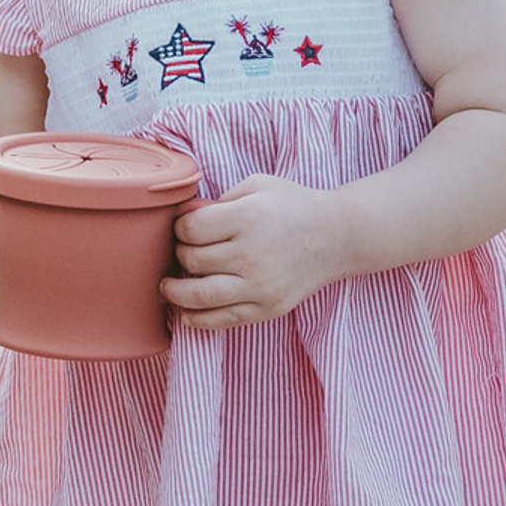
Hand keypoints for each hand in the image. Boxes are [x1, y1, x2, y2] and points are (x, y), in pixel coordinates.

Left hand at [165, 174, 347, 330]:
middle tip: (184, 250)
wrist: (337, 236)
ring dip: (175, 292)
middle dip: (180, 254)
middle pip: (192, 261)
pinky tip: (186, 313)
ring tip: (167, 287)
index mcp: (246, 219)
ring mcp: (261, 286)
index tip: (185, 228)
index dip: (179, 228)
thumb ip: (216, 201)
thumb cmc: (291, 205)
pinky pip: (224, 320)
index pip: (190, 230)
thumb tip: (181, 217)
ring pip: (200, 295)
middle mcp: (252, 255)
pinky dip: (198, 320)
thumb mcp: (254, 186)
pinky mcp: (269, 308)